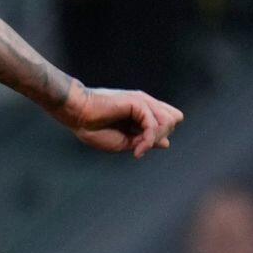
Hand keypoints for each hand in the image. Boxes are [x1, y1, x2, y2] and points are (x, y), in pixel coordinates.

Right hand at [56, 83, 183, 156]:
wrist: (77, 115)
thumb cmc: (93, 129)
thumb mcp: (124, 141)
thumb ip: (144, 140)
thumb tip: (166, 143)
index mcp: (141, 111)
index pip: (169, 120)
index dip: (160, 135)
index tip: (140, 148)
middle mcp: (145, 104)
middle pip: (174, 118)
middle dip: (162, 134)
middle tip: (140, 145)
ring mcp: (143, 102)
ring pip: (169, 121)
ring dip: (155, 139)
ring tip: (138, 148)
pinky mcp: (138, 103)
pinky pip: (153, 125)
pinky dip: (147, 141)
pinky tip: (136, 150)